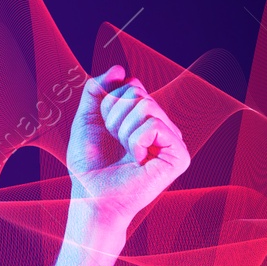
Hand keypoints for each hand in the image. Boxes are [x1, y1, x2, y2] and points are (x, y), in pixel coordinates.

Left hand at [65, 65, 188, 232]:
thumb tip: (120, 69)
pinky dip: (135, 140)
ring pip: (146, 105)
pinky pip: (155, 124)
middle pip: (138, 93)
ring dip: (122, 129)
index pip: (133, 86)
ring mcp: (174, 141)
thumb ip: (98, 90)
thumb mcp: (86, 119)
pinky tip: (136, 159)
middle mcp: (163, 127)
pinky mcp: (179, 155)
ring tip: (124, 151)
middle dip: (114, 116)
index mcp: (145, 119)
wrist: (91, 196)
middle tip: (114, 142)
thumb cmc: (89, 164)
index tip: (105, 128)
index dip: (109, 104)